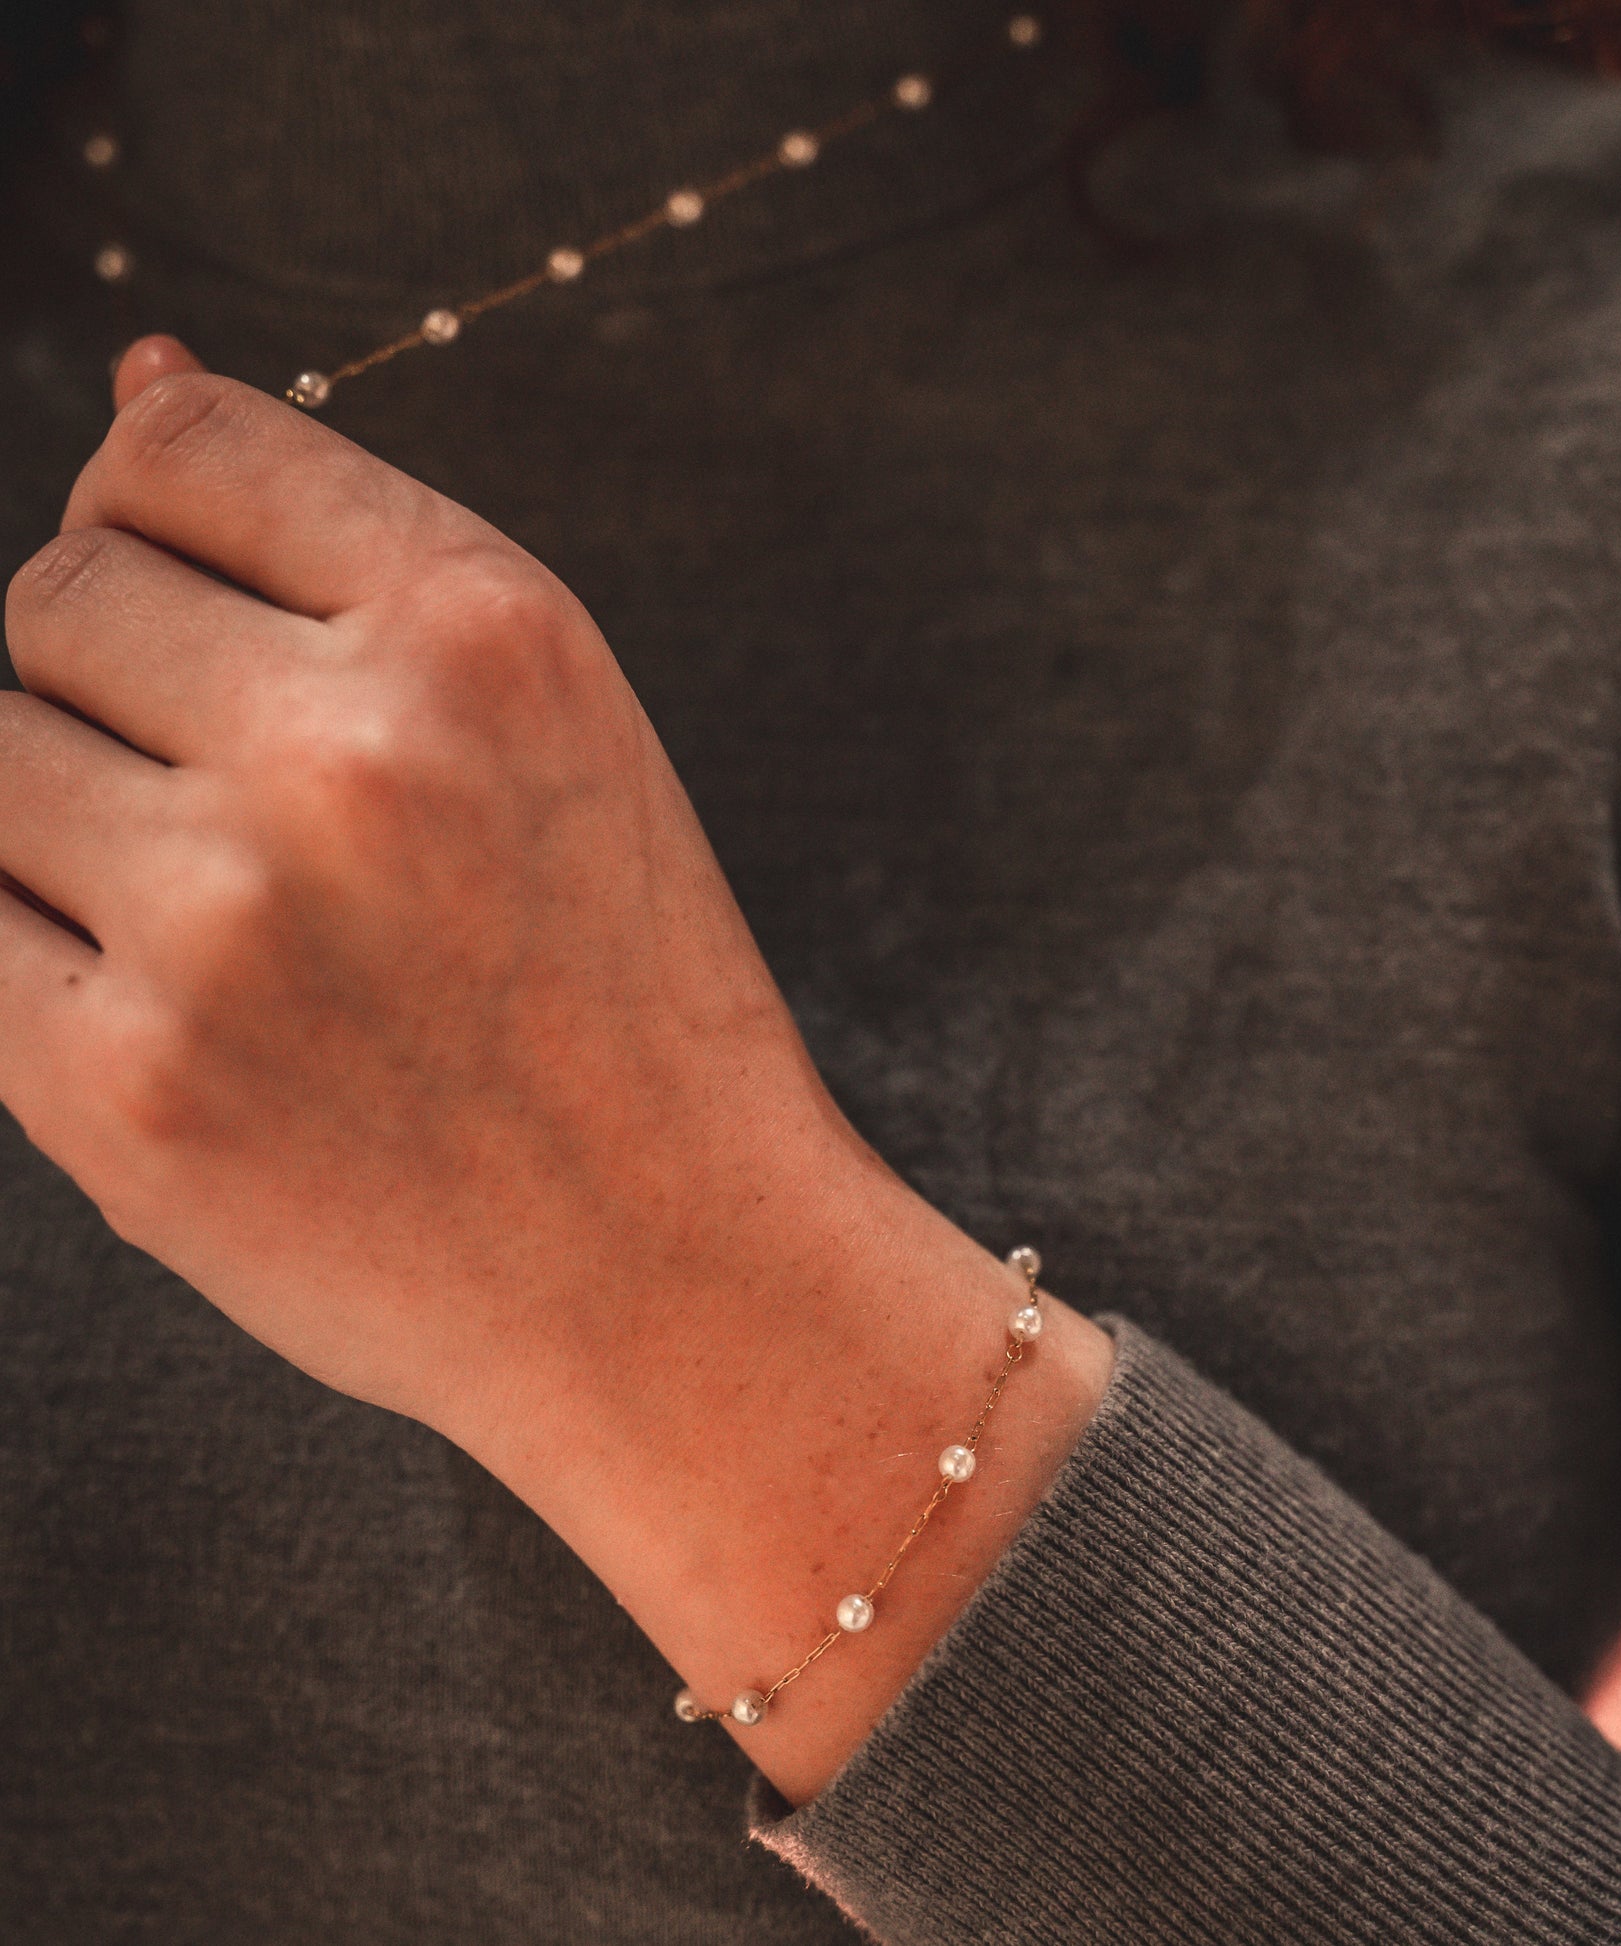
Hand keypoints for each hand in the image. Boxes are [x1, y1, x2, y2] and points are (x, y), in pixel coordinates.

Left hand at [5, 342, 852, 1428]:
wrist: (679, 1272)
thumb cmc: (628, 999)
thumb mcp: (563, 735)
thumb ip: (355, 559)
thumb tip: (141, 375)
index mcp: (490, 634)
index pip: (188, 443)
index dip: (160, 511)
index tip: (193, 599)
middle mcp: (357, 752)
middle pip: (59, 589)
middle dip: (111, 673)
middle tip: (234, 800)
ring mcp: (228, 921)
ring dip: (65, 811)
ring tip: (219, 915)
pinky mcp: (125, 1089)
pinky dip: (35, 944)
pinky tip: (161, 998)